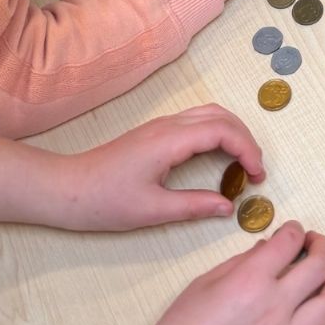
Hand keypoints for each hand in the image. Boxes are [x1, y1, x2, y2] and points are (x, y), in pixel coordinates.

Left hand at [55, 105, 263, 231]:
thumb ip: (194, 206)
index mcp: (170, 140)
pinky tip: (218, 157)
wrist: (67, 189)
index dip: (248, 150)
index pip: (223, 131)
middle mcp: (169, 125)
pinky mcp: (156, 132)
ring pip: (209, 113)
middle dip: (246, 139)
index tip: (257, 177)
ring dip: (233, 132)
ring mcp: (161, 125)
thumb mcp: (152, 211)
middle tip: (256, 171)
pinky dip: (218, 133)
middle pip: (221, 115)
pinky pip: (197, 121)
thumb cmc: (105, 201)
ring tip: (243, 163)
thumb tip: (229, 207)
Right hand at [81, 223, 324, 324]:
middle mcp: (273, 309)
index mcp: (249, 281)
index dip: (294, 230)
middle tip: (317, 243)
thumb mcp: (201, 286)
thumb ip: (238, 264)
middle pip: (318, 268)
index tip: (293, 231)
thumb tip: (266, 251)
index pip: (288, 242)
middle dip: (322, 247)